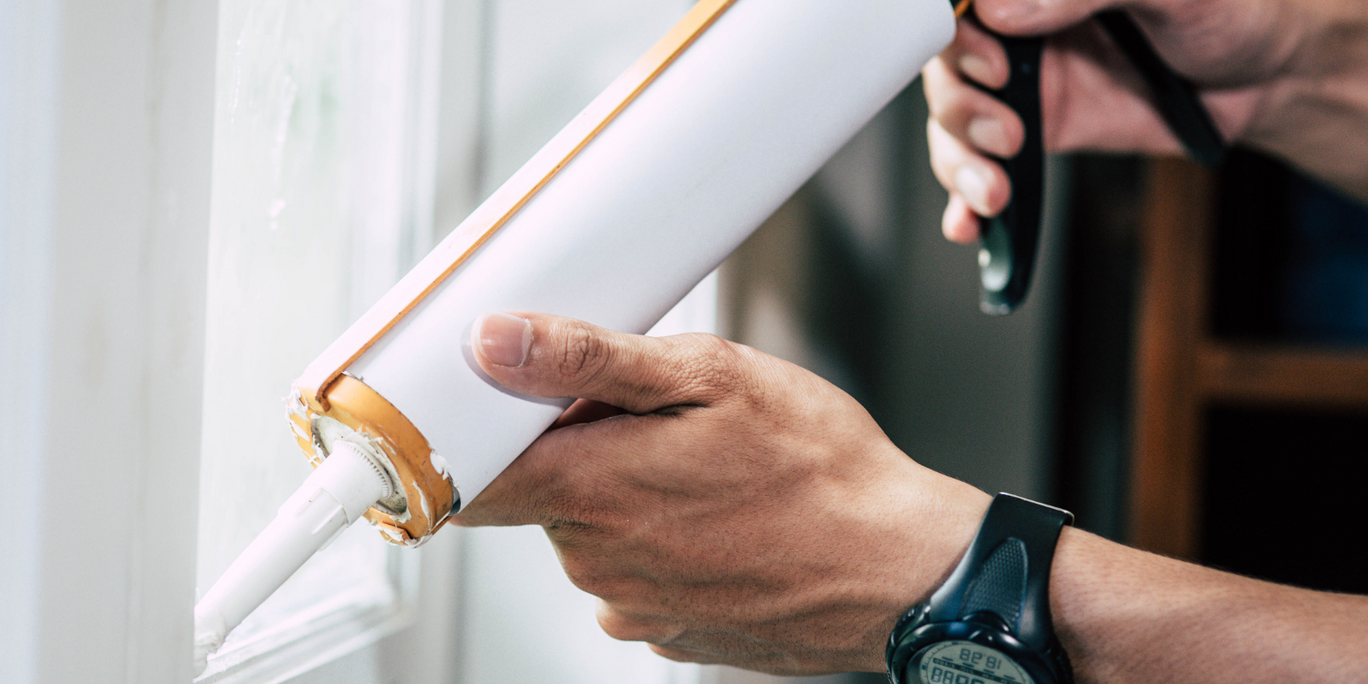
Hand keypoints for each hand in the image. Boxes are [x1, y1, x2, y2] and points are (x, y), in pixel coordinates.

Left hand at [452, 312, 990, 674]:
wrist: (902, 569)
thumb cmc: (820, 470)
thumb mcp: (708, 374)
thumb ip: (586, 358)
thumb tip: (494, 341)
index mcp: (589, 489)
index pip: (465, 475)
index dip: (472, 433)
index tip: (495, 404)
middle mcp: (594, 561)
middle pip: (540, 492)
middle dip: (577, 448)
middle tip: (654, 417)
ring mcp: (628, 604)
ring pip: (590, 531)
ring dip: (623, 493)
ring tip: (703, 467)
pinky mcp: (664, 630)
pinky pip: (633, 572)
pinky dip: (659, 540)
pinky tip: (719, 515)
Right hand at [926, 0, 1367, 241]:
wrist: (1270, 80)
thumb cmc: (1232, 11)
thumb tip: (1002, 10)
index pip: (963, 5)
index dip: (955, 33)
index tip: (989, 60)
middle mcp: (1019, 29)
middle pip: (944, 66)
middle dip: (962, 106)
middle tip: (1007, 128)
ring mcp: (1021, 85)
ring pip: (954, 122)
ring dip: (961, 162)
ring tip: (997, 188)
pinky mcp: (1034, 134)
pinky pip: (979, 166)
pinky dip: (965, 200)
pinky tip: (971, 222)